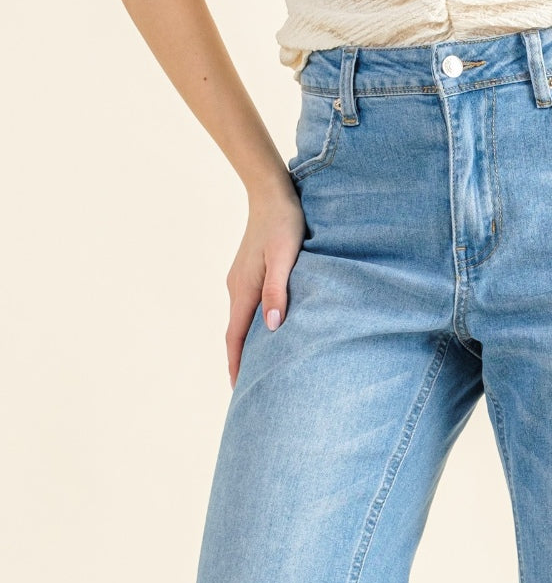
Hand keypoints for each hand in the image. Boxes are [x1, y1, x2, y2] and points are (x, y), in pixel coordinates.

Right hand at [225, 177, 305, 388]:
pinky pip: (246, 304)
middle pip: (235, 332)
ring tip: (259, 364)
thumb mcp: (286, 256)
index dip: (236, 364)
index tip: (239, 390)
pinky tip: (265, 326)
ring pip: (241, 318)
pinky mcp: (248, 269)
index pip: (235, 337)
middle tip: (250, 387)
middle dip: (240, 360)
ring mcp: (240, 277)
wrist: (271, 191)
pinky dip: (251, 323)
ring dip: (246, 342)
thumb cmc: (284, 222)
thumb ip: (277, 290)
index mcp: (243, 289)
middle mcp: (236, 286)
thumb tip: (271, 328)